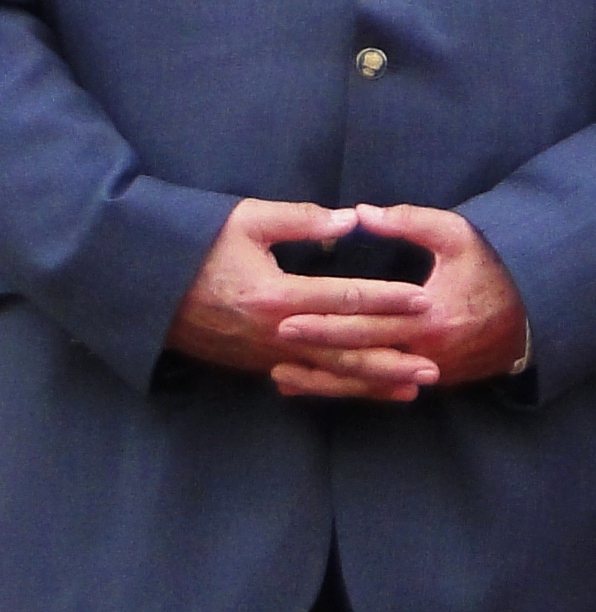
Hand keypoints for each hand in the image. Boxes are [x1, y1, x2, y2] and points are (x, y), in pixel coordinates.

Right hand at [164, 199, 432, 395]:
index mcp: (277, 295)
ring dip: (372, 382)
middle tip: (435, 365)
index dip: (388, 300)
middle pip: (344, 350)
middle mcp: (274, 333)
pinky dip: (338, 386)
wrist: (144, 289)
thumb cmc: (198, 246)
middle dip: (392, 358)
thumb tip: (352, 220)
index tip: (426, 300)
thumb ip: (303, 220)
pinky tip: (364, 391)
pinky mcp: (254, 364)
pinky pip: (305, 379)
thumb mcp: (248, 221)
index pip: (346, 299)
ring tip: (413, 388)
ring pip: (328, 373)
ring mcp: (263, 354)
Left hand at [269, 205, 527, 400]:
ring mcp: (427, 371)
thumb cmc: (496, 268)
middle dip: (314, 348)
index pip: (365, 320)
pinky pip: (382, 389)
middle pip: (358, 353)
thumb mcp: (458, 235)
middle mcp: (424, 350)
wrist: (537, 314)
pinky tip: (320, 387)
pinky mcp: (430, 381)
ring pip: (365, 382)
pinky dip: (349, 390)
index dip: (324, 319)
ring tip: (283, 376)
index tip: (286, 315)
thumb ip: (410, 223)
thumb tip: (360, 213)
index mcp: (428, 313)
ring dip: (323, 381)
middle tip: (275, 340)